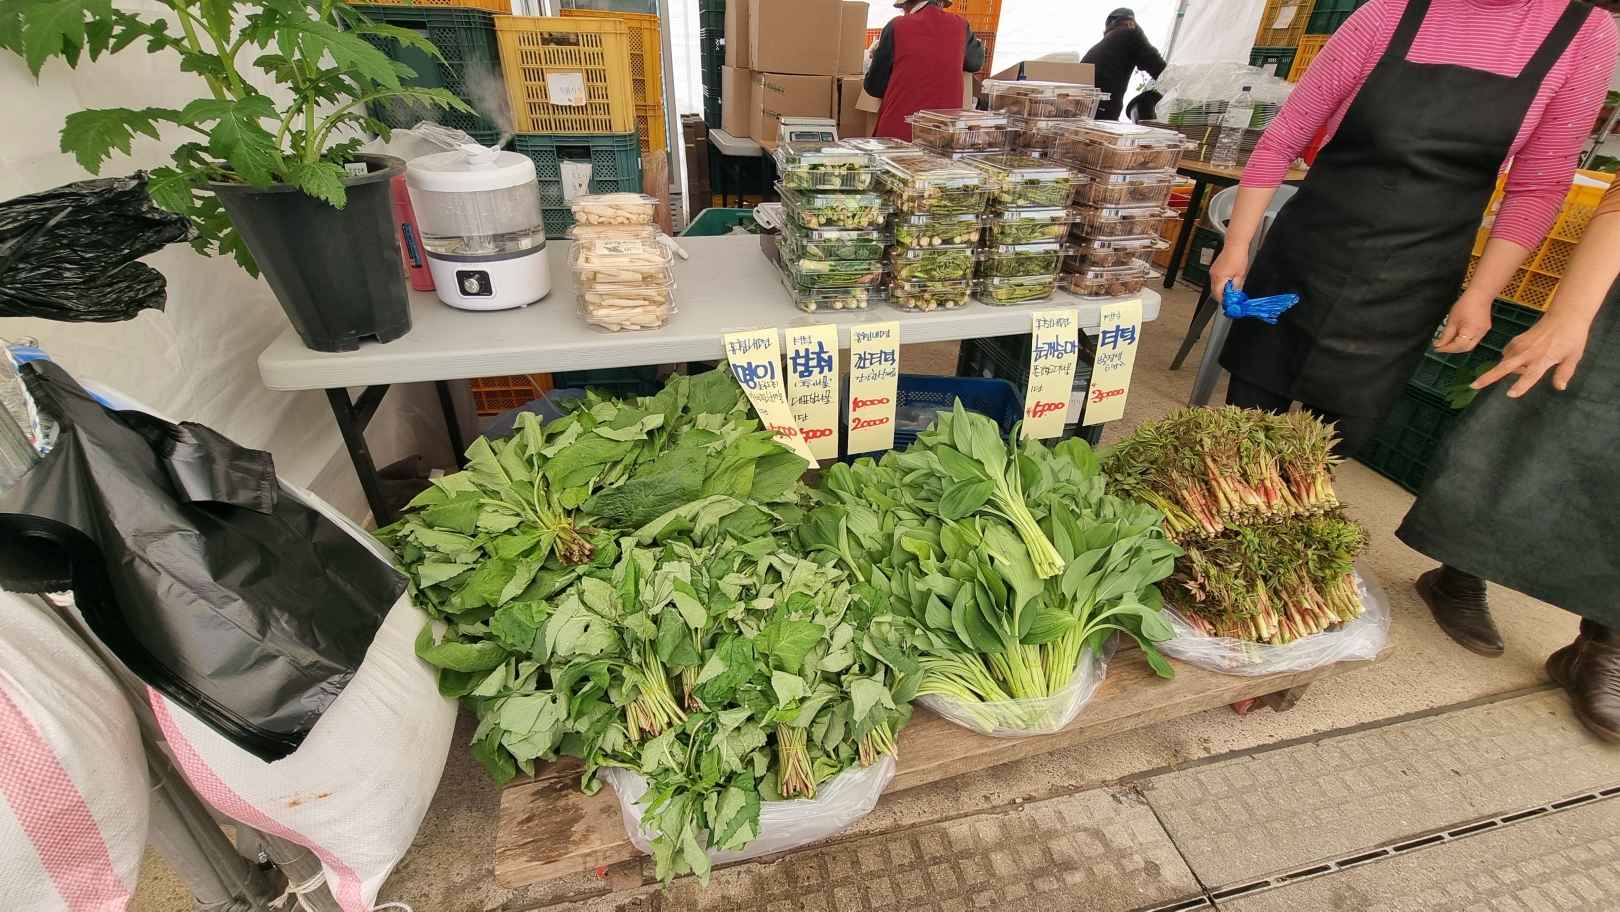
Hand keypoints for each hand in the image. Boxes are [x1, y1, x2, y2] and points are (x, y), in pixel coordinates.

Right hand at [1208, 246, 1249, 295]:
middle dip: (1222, 295)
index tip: (1228, 302)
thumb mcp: (1240, 274)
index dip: (1223, 300)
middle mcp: (1213, 275)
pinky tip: (1228, 280)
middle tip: (1230, 297)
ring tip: (1231, 287)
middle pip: (1214, 291)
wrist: (1235, 245)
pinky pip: (1215, 279)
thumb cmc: (1238, 256)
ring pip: (1214, 285)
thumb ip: (1236, 286)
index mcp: (1219, 278)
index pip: (1218, 294)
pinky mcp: (1214, 268)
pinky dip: (1220, 282)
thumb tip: (1234, 293)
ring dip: (1221, 288)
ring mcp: (1213, 271)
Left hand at [1432, 295, 1491, 353]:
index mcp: (1471, 331)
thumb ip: (1446, 335)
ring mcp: (1484, 332)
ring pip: (1470, 345)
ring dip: (1458, 346)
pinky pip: (1473, 339)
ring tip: (1447, 342)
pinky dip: (1464, 341)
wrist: (1480, 295)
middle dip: (1453, 349)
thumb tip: (1439, 345)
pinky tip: (1456, 338)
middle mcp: (1480, 334)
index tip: (1437, 348)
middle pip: (1465, 348)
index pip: (1458, 346)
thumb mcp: (1452, 320)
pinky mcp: (1484, 330)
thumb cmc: (1465, 304)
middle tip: (1441, 347)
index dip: (1447, 348)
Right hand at [1472, 312, 1590, 396]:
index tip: (1510, 394)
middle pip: (1504, 367)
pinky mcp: (1517, 340)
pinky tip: (1521, 357)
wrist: (1565, 315)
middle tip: (1474, 385)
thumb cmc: (1573, 337)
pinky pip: (1507, 353)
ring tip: (1525, 367)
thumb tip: (1560, 388)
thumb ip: (1564, 373)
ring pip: (1506, 361)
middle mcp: (1528, 353)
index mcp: (1543, 358)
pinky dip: (1510, 359)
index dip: (1520, 386)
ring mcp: (1521, 345)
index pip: (1530, 375)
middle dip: (1488, 377)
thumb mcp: (1573, 357)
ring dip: (1508, 369)